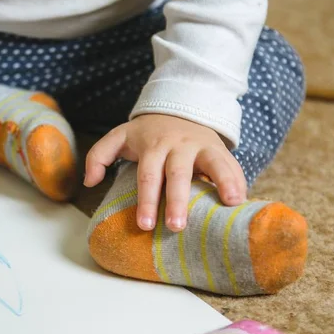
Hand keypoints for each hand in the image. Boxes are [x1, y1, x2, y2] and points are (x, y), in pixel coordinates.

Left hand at [84, 114, 246, 231]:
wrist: (179, 106)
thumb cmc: (147, 132)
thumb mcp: (119, 136)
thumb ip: (99, 155)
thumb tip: (89, 182)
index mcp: (153, 146)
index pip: (148, 176)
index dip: (146, 201)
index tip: (144, 225)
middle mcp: (178, 146)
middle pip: (178, 174)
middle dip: (177, 201)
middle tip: (176, 227)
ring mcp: (202, 145)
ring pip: (213, 164)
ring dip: (223, 183)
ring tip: (231, 204)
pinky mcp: (220, 148)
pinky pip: (232, 163)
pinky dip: (239, 180)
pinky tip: (244, 200)